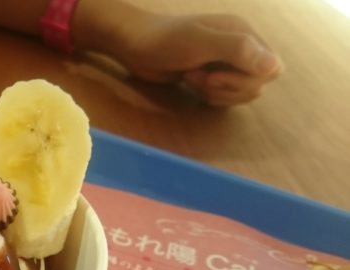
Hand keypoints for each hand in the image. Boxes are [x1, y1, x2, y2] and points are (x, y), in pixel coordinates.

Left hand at [120, 14, 281, 105]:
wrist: (135, 45)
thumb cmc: (165, 40)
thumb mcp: (201, 42)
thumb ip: (238, 50)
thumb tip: (274, 66)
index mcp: (244, 34)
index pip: (271, 68)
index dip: (247, 80)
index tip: (215, 76)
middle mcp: (240, 47)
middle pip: (257, 83)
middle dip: (227, 88)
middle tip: (199, 79)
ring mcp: (225, 63)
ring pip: (241, 92)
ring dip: (216, 93)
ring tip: (191, 78)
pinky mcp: (211, 76)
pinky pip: (225, 95)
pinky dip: (210, 96)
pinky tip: (190, 84)